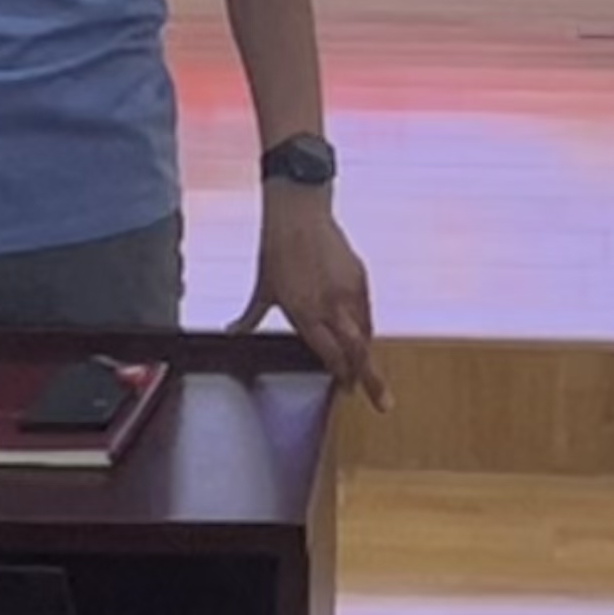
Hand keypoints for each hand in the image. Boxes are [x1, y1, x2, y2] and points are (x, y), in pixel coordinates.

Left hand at [230, 195, 385, 407]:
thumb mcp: (262, 289)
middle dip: (370, 378)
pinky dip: (366, 326)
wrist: (298, 212)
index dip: (342, 376)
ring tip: (368, 369)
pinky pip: (368, 310)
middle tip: (381, 402)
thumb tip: (232, 332)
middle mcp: (331, 306)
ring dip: (367, 353)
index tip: (346, 389)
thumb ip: (249, 317)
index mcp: (305, 313)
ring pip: (367, 332)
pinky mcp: (360, 276)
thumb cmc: (276, 250)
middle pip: (359, 352)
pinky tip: (363, 334)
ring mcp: (349, 291)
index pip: (332, 355)